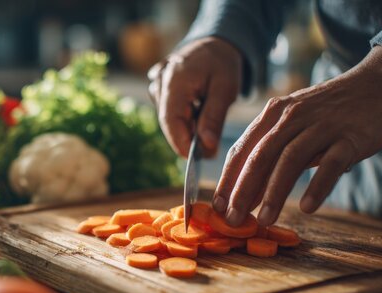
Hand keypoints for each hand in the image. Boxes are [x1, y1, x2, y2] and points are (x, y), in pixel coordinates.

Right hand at [148, 37, 242, 156]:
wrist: (214, 43)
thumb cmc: (222, 63)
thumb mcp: (225, 89)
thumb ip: (214, 118)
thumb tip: (207, 147)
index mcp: (174, 80)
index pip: (171, 121)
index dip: (182, 144)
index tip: (198, 160)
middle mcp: (159, 83)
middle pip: (168, 122)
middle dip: (188, 139)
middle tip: (211, 149)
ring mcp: (156, 86)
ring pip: (169, 118)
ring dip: (187, 127)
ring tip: (207, 116)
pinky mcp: (158, 90)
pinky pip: (169, 111)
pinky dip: (184, 118)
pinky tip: (197, 108)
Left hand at [213, 46, 381, 226]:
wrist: (376, 85)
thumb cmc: (327, 112)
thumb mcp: (292, 125)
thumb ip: (270, 154)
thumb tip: (245, 194)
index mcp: (273, 114)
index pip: (242, 149)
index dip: (227, 179)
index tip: (217, 206)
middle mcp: (292, 117)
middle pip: (260, 156)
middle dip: (242, 190)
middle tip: (232, 219)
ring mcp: (321, 125)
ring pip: (290, 160)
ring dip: (274, 193)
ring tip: (264, 220)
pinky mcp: (350, 136)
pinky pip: (330, 163)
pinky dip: (317, 186)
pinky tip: (307, 208)